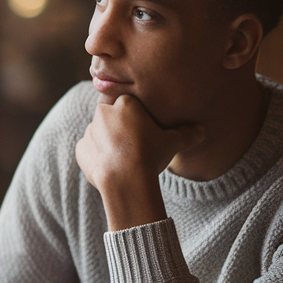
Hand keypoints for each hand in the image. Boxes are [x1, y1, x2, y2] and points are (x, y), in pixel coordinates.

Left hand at [74, 94, 203, 230]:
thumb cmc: (150, 156)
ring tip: (124, 158)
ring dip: (108, 141)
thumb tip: (201, 131)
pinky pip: (89, 150)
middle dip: (120, 126)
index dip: (135, 115)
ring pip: (100, 133)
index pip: (128, 101)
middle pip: (112, 115)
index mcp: (124, 103)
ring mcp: (89, 131)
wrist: (125, 181)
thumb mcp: (174, 143)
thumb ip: (187, 133)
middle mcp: (103, 113)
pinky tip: (112, 167)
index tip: (142, 127)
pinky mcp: (80, 150)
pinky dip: (98, 157)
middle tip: (134, 143)